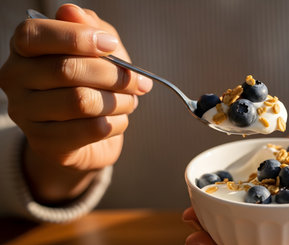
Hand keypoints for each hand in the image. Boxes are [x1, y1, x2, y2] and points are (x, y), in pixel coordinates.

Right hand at [0, 4, 152, 202]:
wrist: (85, 131)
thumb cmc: (92, 81)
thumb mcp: (97, 48)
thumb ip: (89, 27)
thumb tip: (71, 11)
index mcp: (24, 49)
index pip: (35, 35)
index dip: (77, 37)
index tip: (111, 45)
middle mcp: (15, 79)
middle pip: (67, 70)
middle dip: (114, 75)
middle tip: (138, 82)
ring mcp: (25, 113)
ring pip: (81, 102)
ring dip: (119, 101)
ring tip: (130, 101)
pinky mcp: (44, 142)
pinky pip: (90, 130)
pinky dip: (116, 123)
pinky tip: (117, 119)